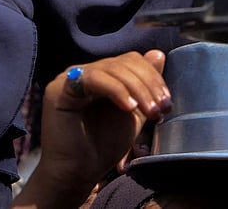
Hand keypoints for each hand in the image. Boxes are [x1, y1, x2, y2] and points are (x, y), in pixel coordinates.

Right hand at [14, 50, 170, 206]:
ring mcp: (70, 77)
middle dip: (148, 84)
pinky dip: (116, 90)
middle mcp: (84, 72)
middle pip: (123, 62)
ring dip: (137, 89)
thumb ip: (143, 87)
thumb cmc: (101, 147)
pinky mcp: (61, 88)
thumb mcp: (133, 114)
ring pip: (112, 68)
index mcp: (100, 75)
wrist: (77, 174)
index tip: (166, 103)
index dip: (152, 77)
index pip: (130, 61)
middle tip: (161, 109)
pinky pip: (94, 78)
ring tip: (150, 112)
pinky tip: (129, 107)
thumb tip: (158, 54)